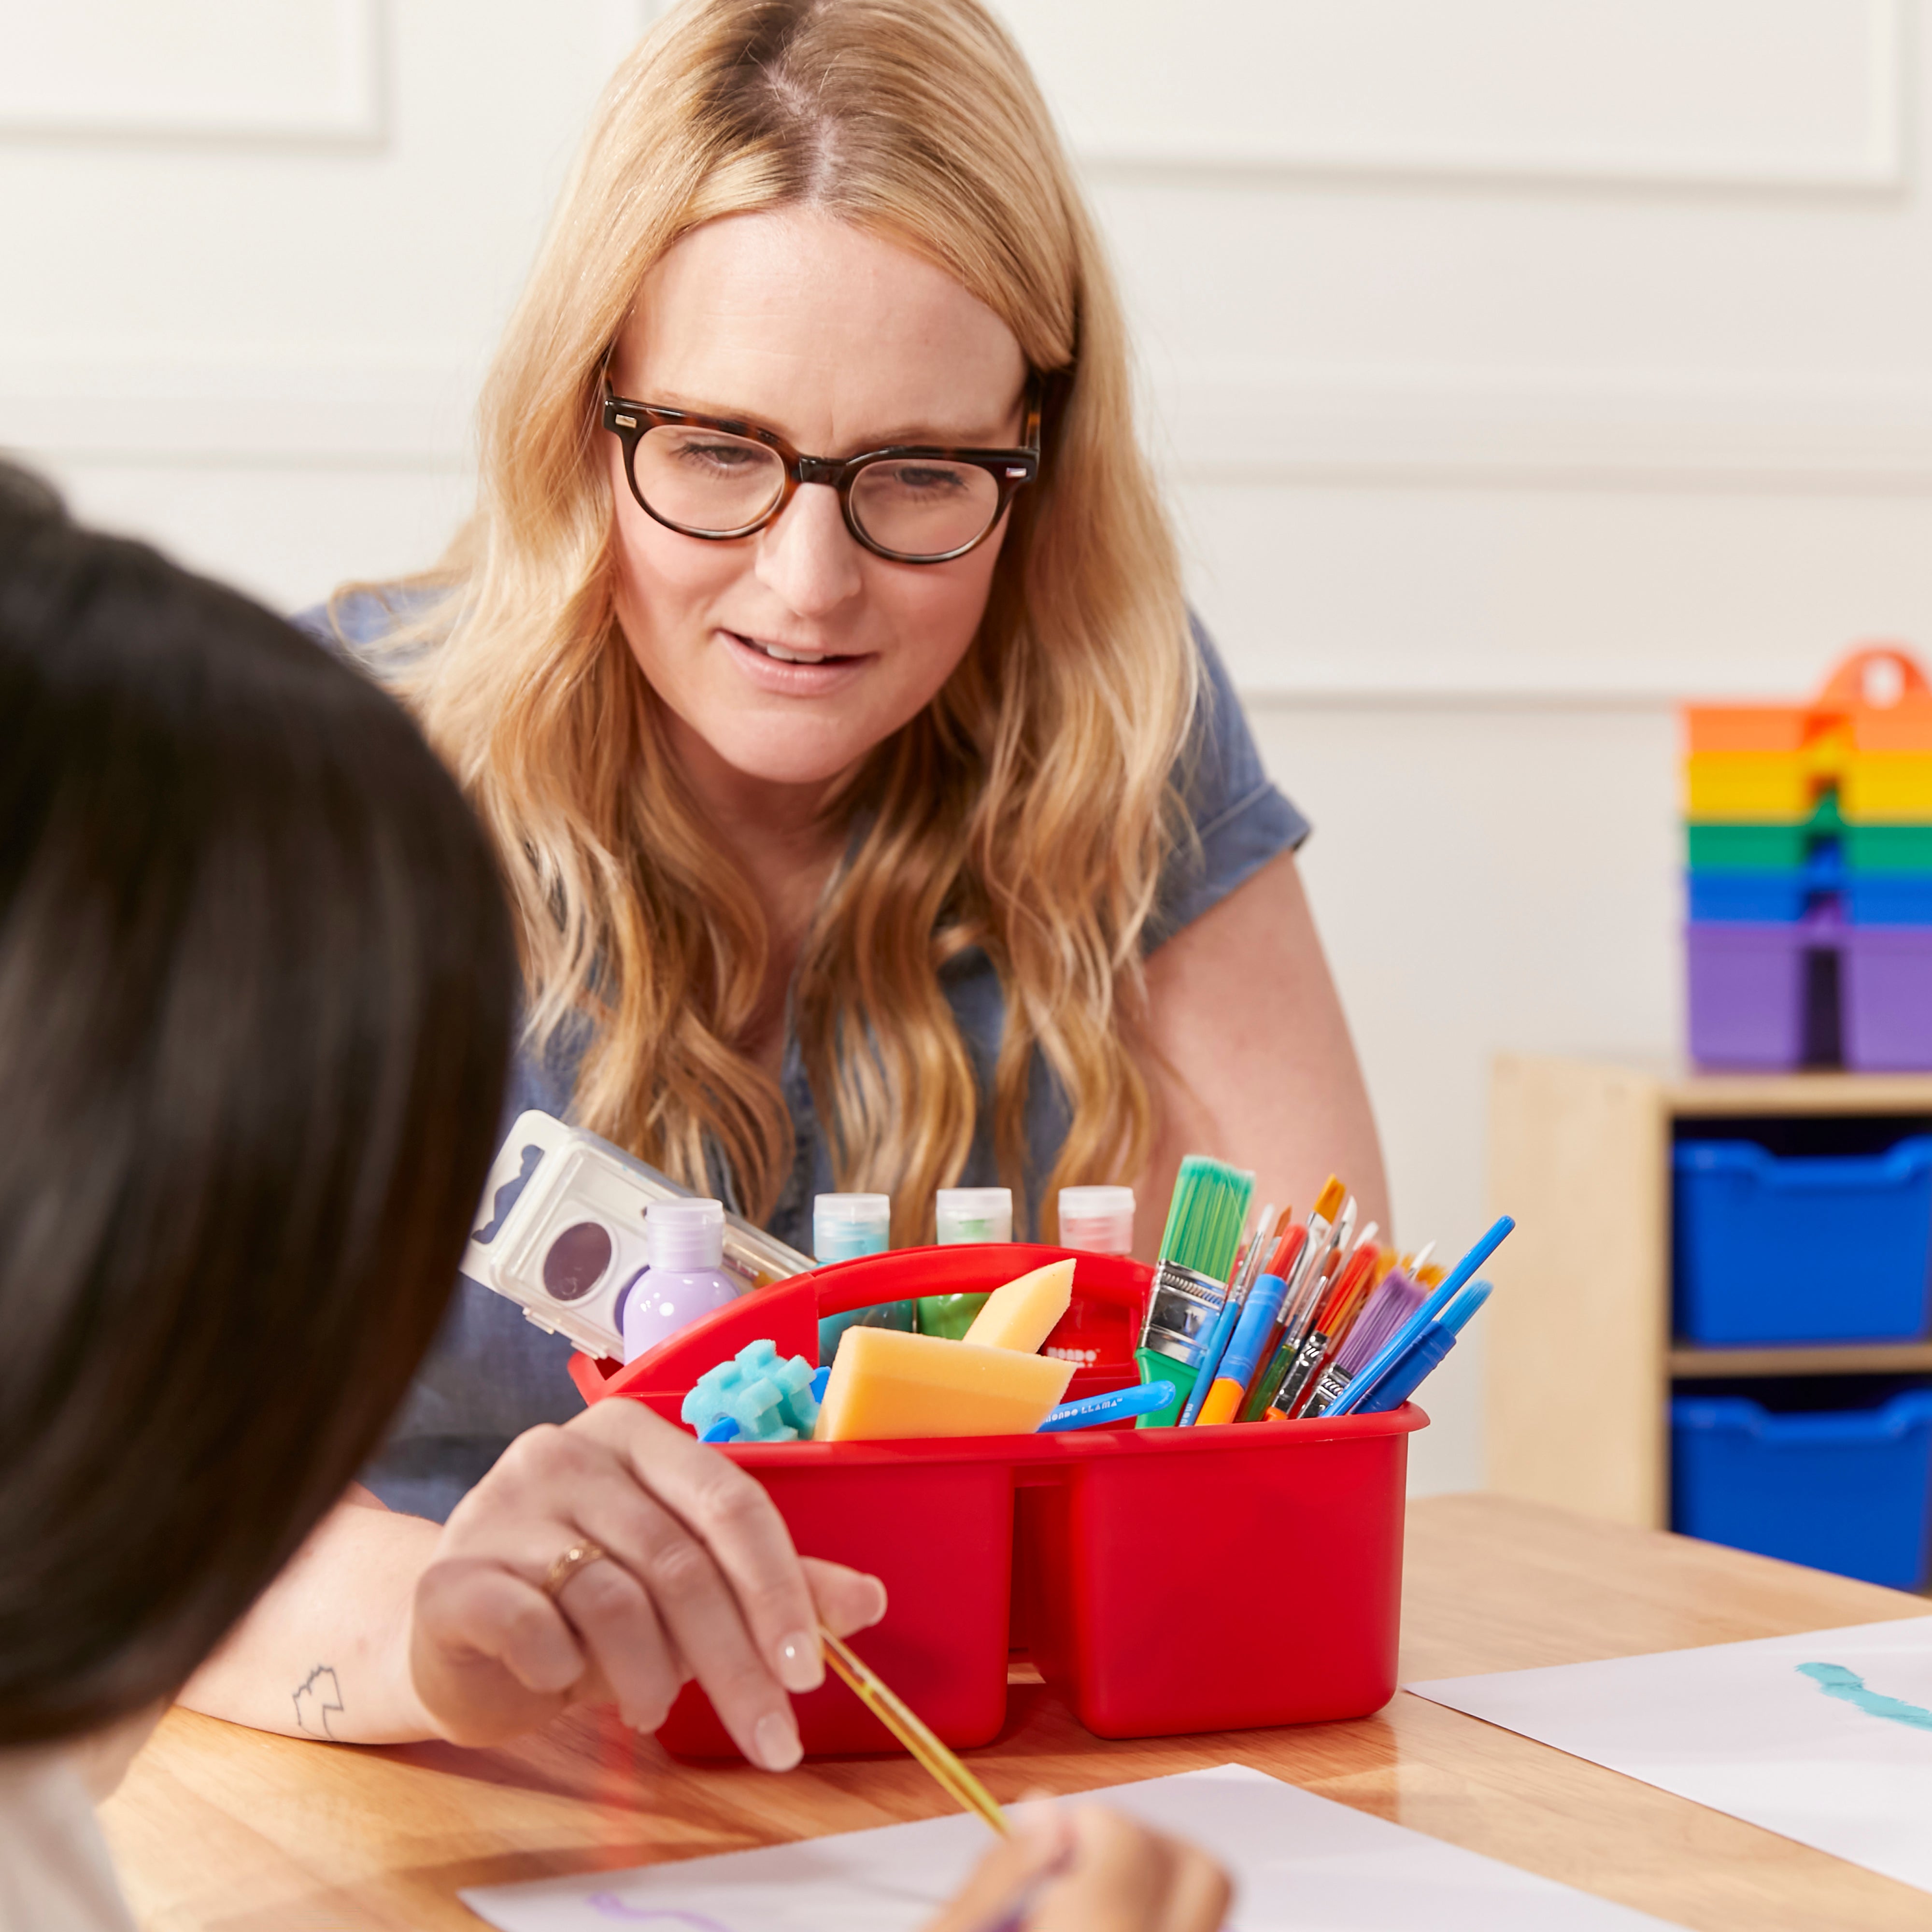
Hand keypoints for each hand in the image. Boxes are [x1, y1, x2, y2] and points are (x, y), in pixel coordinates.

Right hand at [407, 1399, 885, 1763]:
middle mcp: (566, 1453)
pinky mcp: (452, 1575)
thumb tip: (868, 1602)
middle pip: (680, 1561)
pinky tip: (564, 1683)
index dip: (777, 1589)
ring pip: (614, 1598)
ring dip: (651, 1676)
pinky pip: (532, 1626)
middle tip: (771, 1735)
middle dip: (736, 1661)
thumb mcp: (685, 1584)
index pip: (731, 1503)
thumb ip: (770, 1584)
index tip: (807, 1672)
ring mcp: (501, 1506)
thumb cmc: (582, 1601)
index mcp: (634, 1436)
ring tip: (653, 1710)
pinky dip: (564, 1671)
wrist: (458, 1635)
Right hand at [925, 1804, 1229, 1931]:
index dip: (1081, 1823)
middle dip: (1143, 1845)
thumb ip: (999, 1874)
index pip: (1129, 1835)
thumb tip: (1045, 1814)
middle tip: (1076, 1864)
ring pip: (1205, 1910)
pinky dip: (1157, 1920)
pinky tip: (1104, 1927)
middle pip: (1202, 1872)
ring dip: (1154, 1887)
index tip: (1045, 1839)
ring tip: (1086, 1902)